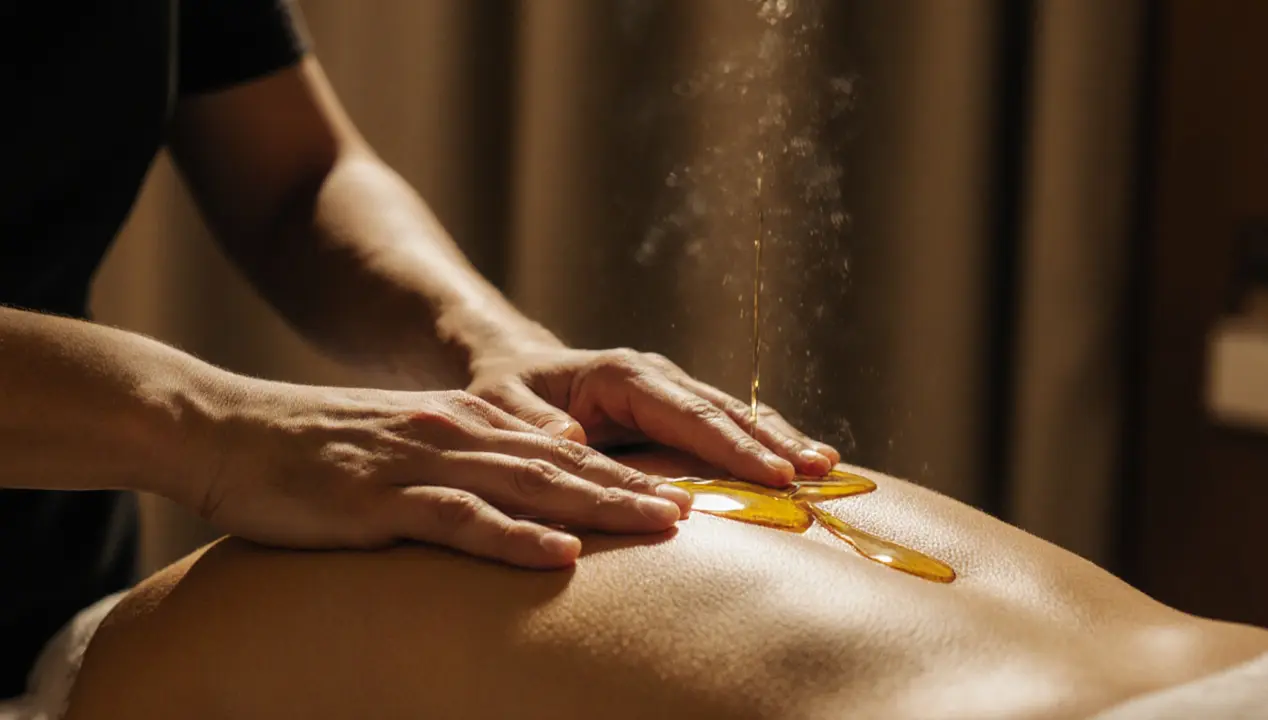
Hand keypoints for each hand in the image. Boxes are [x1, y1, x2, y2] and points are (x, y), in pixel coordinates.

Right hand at [181, 378, 692, 568]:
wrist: (229, 431)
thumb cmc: (318, 453)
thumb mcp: (404, 449)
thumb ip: (463, 468)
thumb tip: (517, 503)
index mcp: (466, 424)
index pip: (562, 451)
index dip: (625, 473)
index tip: (680, 494)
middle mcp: (456, 435)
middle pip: (564, 465)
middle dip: (634, 489)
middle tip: (697, 511)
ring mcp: (420, 464)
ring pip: (528, 485)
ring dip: (599, 507)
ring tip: (659, 525)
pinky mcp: (380, 500)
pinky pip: (460, 520)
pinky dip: (514, 538)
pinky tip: (559, 554)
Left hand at [467, 346, 839, 487]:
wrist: (513, 368)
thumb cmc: (505, 390)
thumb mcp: (501, 405)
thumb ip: (532, 424)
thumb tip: (574, 443)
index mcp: (619, 375)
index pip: (686, 412)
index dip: (730, 443)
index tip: (772, 473)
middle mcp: (654, 376)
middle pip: (722, 410)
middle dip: (771, 440)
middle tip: (818, 471)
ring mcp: (670, 389)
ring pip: (734, 413)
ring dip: (778, 439)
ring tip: (826, 467)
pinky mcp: (677, 408)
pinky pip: (726, 424)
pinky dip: (763, 442)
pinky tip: (800, 462)